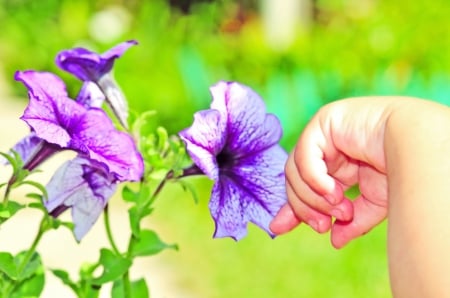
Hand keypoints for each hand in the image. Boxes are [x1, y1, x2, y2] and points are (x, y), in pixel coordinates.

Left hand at [270, 97, 397, 247]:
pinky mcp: (323, 122)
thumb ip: (350, 220)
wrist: (419, 146)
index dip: (292, 206)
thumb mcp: (372, 203)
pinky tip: (332, 192)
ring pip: (295, 171)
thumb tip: (334, 241)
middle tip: (321, 227)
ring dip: (313, 197)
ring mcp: (323, 132)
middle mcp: (326, 147)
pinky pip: (304, 155)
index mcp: (337, 164)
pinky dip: (313, 179)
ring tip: (339, 209)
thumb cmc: (401, 170)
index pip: (303, 186)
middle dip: (304, 208)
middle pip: (295, 180)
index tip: (279, 227)